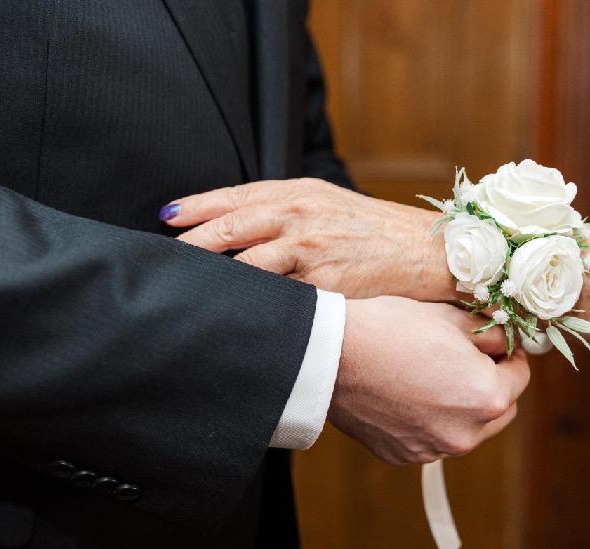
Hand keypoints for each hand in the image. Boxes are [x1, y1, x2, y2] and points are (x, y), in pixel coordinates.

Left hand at [164, 178, 456, 300]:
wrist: (427, 251)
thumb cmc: (375, 231)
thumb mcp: (330, 205)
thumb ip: (288, 210)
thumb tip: (240, 223)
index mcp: (300, 193)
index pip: (238, 196)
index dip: (198, 206)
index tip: (166, 216)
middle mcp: (302, 217)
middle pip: (234, 226)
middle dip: (195, 241)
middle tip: (162, 256)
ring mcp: (314, 250)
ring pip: (251, 264)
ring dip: (217, 276)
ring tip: (186, 289)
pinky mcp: (327, 284)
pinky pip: (281, 297)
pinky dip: (255, 304)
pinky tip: (234, 314)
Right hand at [332, 296, 529, 464]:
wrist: (330, 355)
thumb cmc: (391, 329)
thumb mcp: (450, 318)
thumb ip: (489, 335)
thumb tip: (504, 342)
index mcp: (487, 397)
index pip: (520, 377)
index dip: (510, 356)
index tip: (495, 345)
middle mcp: (465, 434)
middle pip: (499, 411)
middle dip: (490, 386)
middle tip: (464, 360)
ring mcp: (432, 450)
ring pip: (465, 429)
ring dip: (460, 408)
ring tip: (430, 377)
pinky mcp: (402, 455)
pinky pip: (430, 439)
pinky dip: (427, 422)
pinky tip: (405, 394)